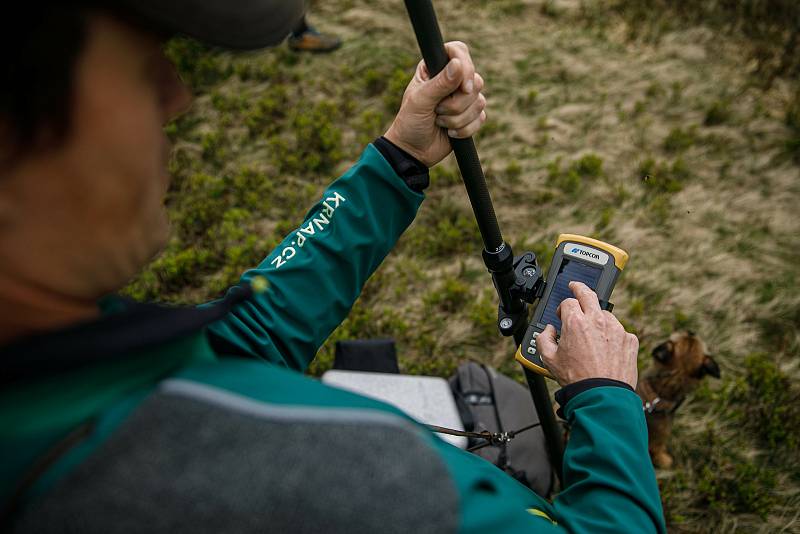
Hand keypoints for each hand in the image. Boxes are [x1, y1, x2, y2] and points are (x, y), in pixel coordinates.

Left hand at [384, 41, 486, 167]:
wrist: (413, 151)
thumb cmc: (410, 123)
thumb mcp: (420, 101)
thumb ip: (439, 83)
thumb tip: (458, 64)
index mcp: (435, 68)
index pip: (459, 52)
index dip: (466, 68)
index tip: (463, 88)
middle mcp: (452, 80)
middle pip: (474, 81)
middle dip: (457, 103)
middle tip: (437, 111)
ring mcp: (462, 98)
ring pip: (479, 101)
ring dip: (458, 118)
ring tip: (439, 122)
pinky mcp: (470, 115)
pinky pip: (481, 118)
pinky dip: (465, 129)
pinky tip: (450, 133)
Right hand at [537, 282, 638, 388]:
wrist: (602, 396)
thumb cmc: (576, 379)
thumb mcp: (549, 359)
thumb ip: (543, 339)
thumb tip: (548, 331)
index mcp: (576, 322)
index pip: (568, 302)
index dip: (562, 308)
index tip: (562, 315)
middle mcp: (598, 321)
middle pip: (588, 294)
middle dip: (580, 288)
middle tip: (576, 287)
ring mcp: (616, 329)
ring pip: (605, 314)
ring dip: (597, 319)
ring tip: (592, 335)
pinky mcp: (630, 339)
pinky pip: (619, 331)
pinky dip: (612, 336)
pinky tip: (606, 349)